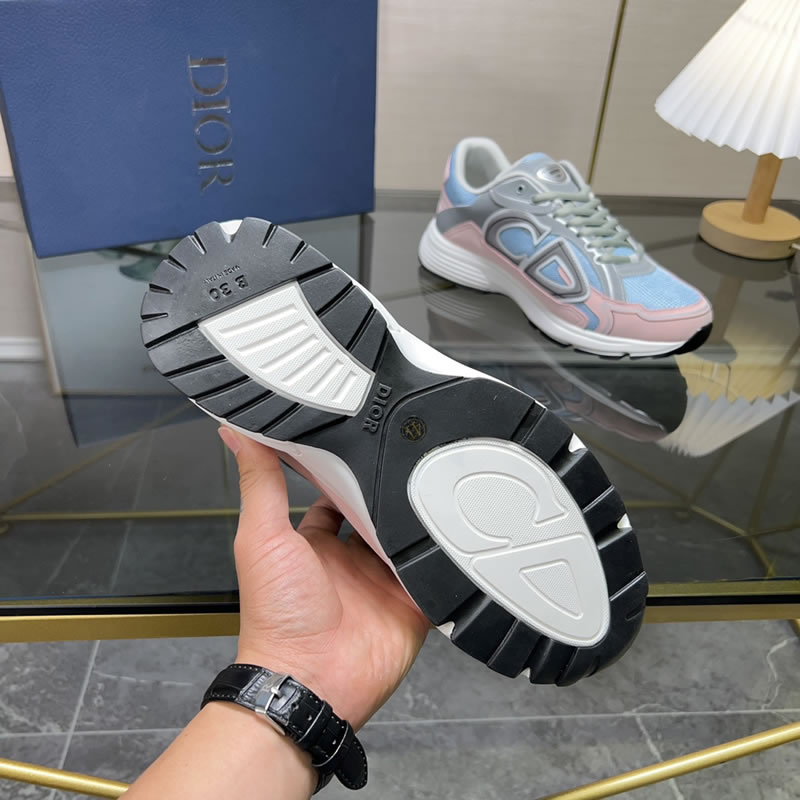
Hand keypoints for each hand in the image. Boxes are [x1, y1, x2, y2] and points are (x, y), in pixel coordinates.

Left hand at [219, 427, 429, 729]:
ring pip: (409, 537)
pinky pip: (435, 571)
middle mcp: (350, 560)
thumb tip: (236, 434)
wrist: (312, 680)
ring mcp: (382, 581)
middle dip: (391, 490)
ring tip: (438, 484)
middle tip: (409, 458)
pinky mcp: (411, 601)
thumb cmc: (276, 619)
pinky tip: (454, 530)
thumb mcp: (262, 537)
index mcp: (315, 543)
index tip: (361, 443)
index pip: (335, 496)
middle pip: (377, 512)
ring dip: (419, 517)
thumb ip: (260, 483)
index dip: (347, 472)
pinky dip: (444, 554)